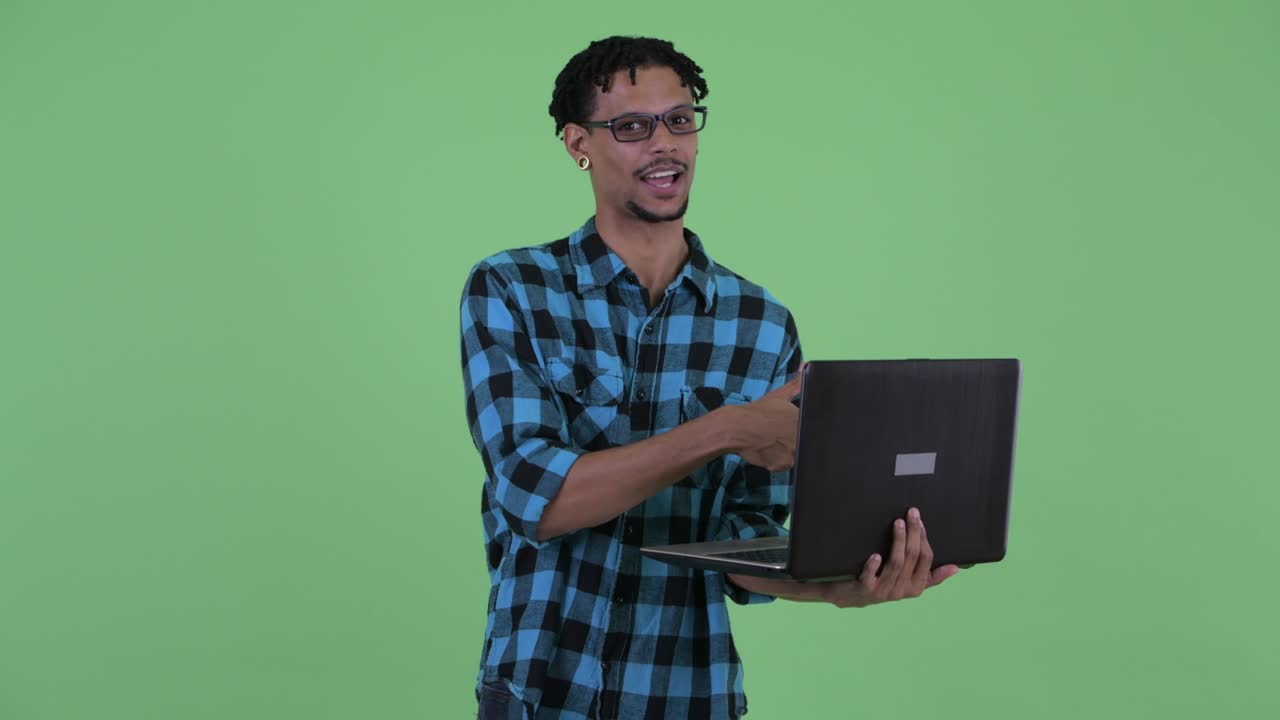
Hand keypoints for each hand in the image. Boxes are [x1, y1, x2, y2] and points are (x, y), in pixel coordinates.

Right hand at [726, 367, 804, 471]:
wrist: (736, 427)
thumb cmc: (756, 411)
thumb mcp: (778, 395)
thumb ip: (795, 384)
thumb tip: (806, 365)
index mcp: (801, 417)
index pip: (811, 428)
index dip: (798, 430)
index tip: (785, 429)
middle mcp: (801, 432)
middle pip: (802, 443)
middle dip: (791, 442)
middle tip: (775, 437)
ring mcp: (794, 448)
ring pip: (793, 456)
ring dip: (782, 453)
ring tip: (769, 444)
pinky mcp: (785, 462)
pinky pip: (783, 466)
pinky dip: (775, 463)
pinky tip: (766, 453)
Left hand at [823, 508, 960, 608]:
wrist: (850, 597)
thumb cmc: (882, 584)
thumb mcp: (909, 583)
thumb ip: (931, 577)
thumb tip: (955, 568)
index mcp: (915, 587)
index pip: (926, 560)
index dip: (924, 539)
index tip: (920, 521)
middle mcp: (901, 590)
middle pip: (912, 558)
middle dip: (914, 534)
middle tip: (911, 514)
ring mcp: (883, 591)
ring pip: (895, 564)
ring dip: (898, 542)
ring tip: (898, 523)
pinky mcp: (864, 590)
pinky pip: (870, 577)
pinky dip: (873, 566)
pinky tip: (875, 555)